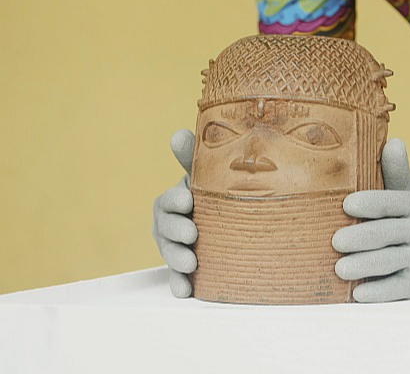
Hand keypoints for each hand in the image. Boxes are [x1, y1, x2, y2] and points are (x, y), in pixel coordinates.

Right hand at [151, 129, 197, 297]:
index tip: (188, 200)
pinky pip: (178, 279)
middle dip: (177, 232)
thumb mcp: (204, 174)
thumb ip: (192, 157)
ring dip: (178, 259)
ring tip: (191, 264)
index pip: (168, 200)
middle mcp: (170, 225)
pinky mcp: (185, 269)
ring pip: (171, 254)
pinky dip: (179, 284)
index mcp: (175, 201)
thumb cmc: (212, 192)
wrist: (227, 219)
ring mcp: (176, 248)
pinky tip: (186, 291)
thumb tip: (177, 133)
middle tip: (192, 234)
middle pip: (166, 229)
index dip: (175, 200)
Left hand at [333, 139, 409, 302]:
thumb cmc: (406, 208)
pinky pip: (398, 287)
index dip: (372, 203)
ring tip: (340, 269)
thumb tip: (394, 142)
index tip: (347, 204)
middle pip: (391, 234)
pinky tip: (358, 293)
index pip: (394, 202)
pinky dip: (379, 291)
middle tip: (335, 241)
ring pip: (393, 261)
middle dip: (363, 238)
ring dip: (366, 266)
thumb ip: (396, 168)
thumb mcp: (405, 185)